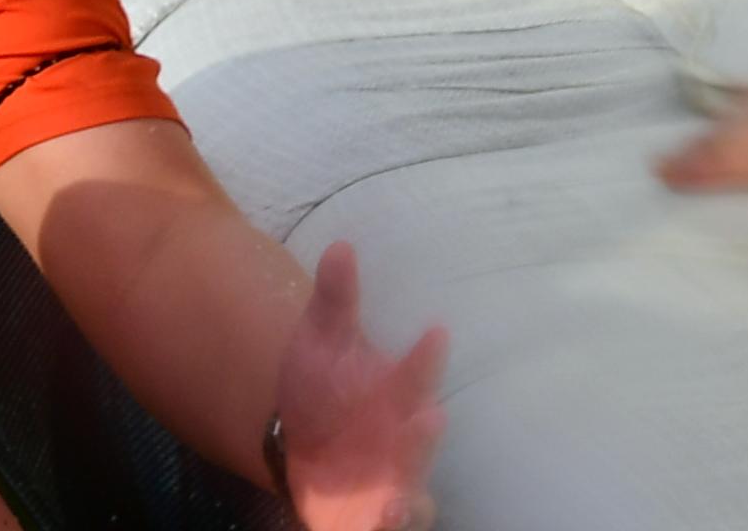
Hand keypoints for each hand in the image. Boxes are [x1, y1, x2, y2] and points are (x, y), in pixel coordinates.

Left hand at [272, 243, 448, 530]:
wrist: (310, 452)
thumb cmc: (325, 392)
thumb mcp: (321, 343)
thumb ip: (335, 300)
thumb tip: (342, 245)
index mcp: (395, 392)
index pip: (416, 371)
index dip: (426, 354)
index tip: (436, 330)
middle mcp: (403, 437)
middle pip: (420, 436)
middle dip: (425, 431)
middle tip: (430, 416)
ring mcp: (395, 479)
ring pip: (413, 489)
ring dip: (410, 492)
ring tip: (401, 495)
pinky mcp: (378, 514)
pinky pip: (389, 523)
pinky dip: (389, 523)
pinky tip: (382, 516)